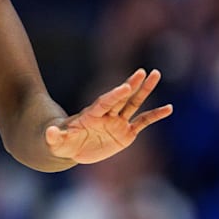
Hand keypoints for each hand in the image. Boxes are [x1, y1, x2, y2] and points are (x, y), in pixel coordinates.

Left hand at [44, 68, 172, 164]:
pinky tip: (168, 109)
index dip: (114, 95)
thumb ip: (54, 136)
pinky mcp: (126, 133)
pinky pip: (142, 122)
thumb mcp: (55, 140)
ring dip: (145, 91)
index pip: (104, 102)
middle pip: (121, 98)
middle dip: (132, 85)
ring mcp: (117, 122)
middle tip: (144, 72)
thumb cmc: (61, 141)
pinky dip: (155, 115)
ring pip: (133, 104)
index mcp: (91, 115)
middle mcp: (106, 114)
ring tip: (156, 74)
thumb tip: (50, 132)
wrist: (71, 146)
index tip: (125, 87)